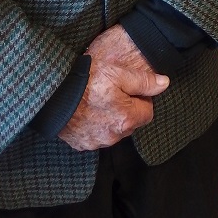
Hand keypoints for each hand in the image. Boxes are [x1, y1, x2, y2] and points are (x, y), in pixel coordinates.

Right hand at [58, 26, 168, 151]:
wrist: (52, 94)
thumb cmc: (86, 81)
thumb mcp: (119, 73)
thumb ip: (144, 81)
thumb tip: (165, 84)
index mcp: (126, 119)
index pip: (147, 112)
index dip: (140, 98)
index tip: (127, 88)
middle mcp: (113, 136)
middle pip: (130, 123)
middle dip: (126, 109)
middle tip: (111, 92)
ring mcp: (96, 142)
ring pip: (113, 130)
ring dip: (110, 118)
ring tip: (96, 100)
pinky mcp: (81, 144)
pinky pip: (96, 136)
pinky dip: (94, 126)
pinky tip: (86, 110)